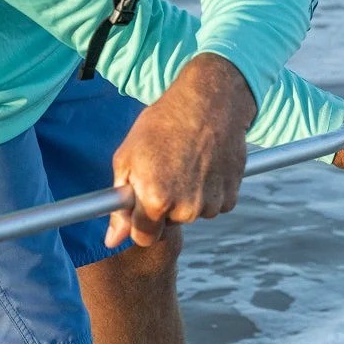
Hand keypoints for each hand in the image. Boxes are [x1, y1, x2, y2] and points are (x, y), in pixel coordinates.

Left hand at [105, 54, 255, 247]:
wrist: (210, 102)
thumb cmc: (163, 124)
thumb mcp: (128, 157)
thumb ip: (119, 204)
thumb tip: (113, 240)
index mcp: (156, 199)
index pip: (144, 238)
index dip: (140, 222)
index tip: (141, 208)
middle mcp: (186, 208)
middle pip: (170, 224)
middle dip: (165, 206)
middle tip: (166, 172)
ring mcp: (211, 203)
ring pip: (193, 214)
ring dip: (188, 198)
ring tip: (187, 164)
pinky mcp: (231, 196)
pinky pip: (214, 205)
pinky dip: (209, 191)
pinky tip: (205, 165)